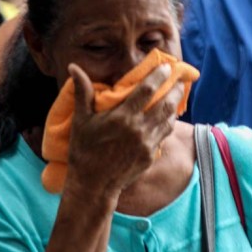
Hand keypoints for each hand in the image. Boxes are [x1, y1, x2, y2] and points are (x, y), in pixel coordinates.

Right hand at [65, 63, 183, 196]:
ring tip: (176, 93)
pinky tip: (168, 116)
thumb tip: (74, 67)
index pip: (147, 90)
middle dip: (174, 89)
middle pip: (165, 104)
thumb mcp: (80, 120)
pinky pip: (164, 134)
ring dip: (174, 104)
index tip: (166, 67)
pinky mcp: (151, 155)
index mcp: (122, 118)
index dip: (158, 76)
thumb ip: (83, 92)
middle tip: (178, 78)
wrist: (93, 184)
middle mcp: (139, 129)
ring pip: (168, 119)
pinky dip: (168, 122)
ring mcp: (147, 144)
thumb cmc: (84, 150)